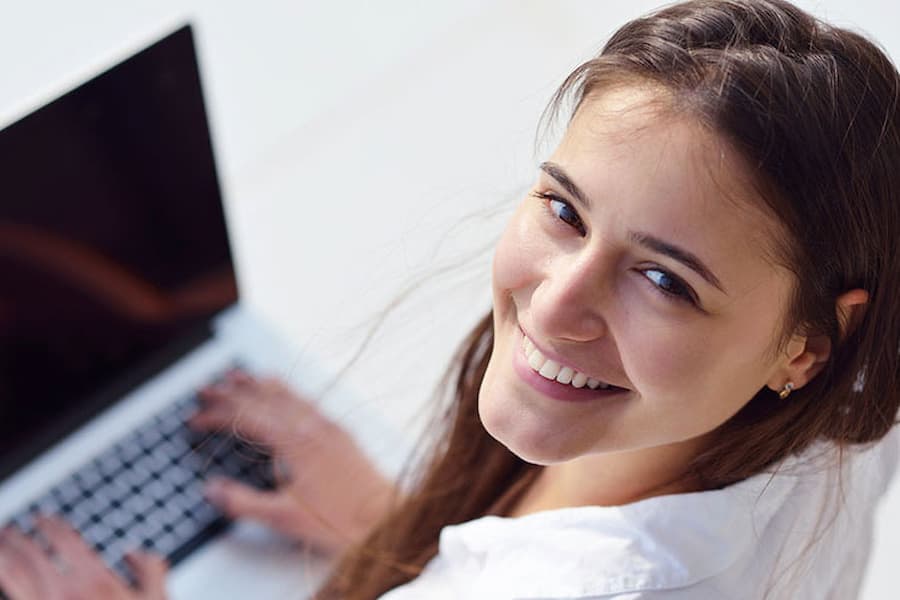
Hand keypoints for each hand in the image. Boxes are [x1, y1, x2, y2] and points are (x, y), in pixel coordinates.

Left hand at [0, 516, 166, 599]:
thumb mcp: (156, 599)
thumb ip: (150, 570)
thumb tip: (135, 553)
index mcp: (96, 581)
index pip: (65, 541)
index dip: (51, 525)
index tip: (43, 518)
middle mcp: (65, 593)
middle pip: (32, 555)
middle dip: (19, 537)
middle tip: (13, 529)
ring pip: (14, 577)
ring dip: (5, 556)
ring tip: (1, 545)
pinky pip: (13, 598)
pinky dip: (5, 584)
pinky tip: (4, 579)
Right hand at [190, 370, 393, 555]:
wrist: (386, 519)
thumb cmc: (341, 521)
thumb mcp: (284, 518)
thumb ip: (243, 503)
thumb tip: (212, 489)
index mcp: (295, 443)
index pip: (246, 419)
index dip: (216, 417)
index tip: (194, 419)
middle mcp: (312, 427)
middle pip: (264, 400)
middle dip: (231, 393)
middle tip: (206, 388)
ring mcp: (329, 428)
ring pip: (288, 395)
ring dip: (260, 385)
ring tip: (240, 376)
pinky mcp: (342, 434)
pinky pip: (308, 402)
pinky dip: (288, 392)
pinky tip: (286, 394)